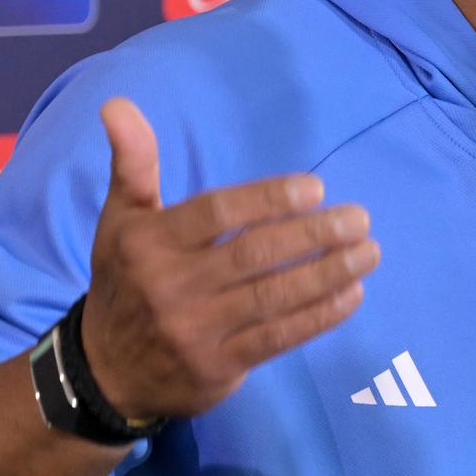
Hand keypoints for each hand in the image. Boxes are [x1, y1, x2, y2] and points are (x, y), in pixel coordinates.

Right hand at [82, 97, 378, 422]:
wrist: (106, 371)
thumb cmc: (126, 280)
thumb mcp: (120, 219)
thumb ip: (133, 162)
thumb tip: (119, 103)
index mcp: (150, 242)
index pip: (217, 213)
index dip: (268, 199)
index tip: (316, 189)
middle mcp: (171, 285)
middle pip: (254, 254)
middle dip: (314, 235)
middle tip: (360, 218)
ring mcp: (196, 330)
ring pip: (273, 297)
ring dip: (329, 273)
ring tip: (369, 252)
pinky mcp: (219, 367)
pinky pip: (278, 338)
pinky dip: (320, 316)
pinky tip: (353, 294)